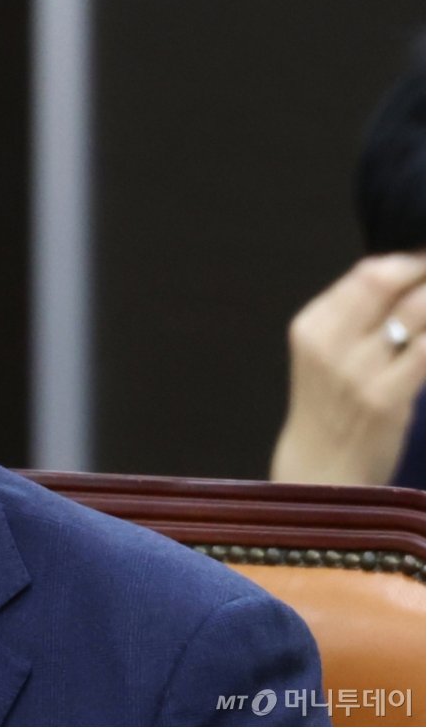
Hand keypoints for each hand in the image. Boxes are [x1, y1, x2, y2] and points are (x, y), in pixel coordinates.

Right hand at [271, 253, 425, 484]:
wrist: (321, 468)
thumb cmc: (330, 407)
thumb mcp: (325, 354)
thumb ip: (356, 316)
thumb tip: (408, 273)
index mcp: (312, 325)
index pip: (367, 271)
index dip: (410, 260)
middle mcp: (329, 341)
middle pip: (388, 280)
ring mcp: (357, 370)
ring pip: (416, 310)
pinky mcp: (386, 397)